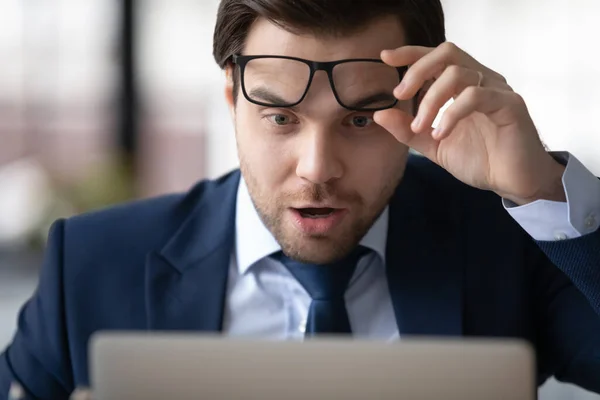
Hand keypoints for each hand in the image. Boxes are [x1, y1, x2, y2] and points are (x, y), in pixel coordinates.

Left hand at [374, 42, 565, 204]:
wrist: (511, 182)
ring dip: (430, 101)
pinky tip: (440, 134)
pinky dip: (451, 114)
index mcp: (463, 86)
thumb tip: (379, 114)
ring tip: (421, 128)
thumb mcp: (433, 145)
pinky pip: (475, 96)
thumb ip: (408, 130)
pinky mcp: (510, 104)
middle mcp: (481, 80)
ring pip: (458, 74)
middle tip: (399, 95)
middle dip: (417, 70)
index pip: (437, 57)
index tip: (385, 57)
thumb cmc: (479, 159)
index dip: (411, 53)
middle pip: (447, 53)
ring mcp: (497, 90)